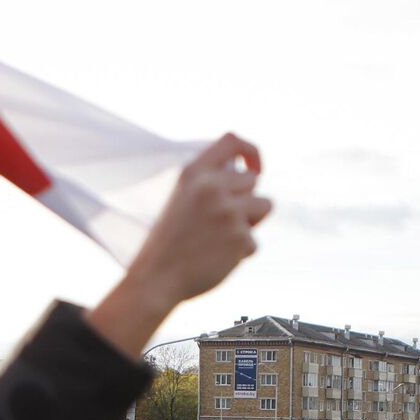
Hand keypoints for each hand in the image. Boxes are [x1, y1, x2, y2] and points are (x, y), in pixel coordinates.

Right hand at [86, 133, 270, 354]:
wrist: (155, 279)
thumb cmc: (168, 242)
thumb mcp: (181, 198)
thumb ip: (209, 183)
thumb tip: (249, 176)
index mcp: (194, 173)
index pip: (233, 141)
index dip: (251, 151)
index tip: (255, 168)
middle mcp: (213, 187)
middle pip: (253, 181)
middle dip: (245, 200)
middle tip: (220, 223)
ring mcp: (228, 212)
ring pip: (264, 206)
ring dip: (250, 222)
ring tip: (222, 238)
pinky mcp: (240, 238)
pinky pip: (254, 242)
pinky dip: (240, 253)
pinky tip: (216, 259)